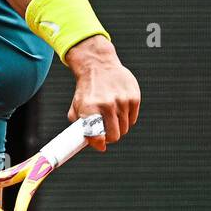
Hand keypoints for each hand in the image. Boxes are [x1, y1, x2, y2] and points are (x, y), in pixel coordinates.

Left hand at [66, 35, 139, 150]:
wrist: (98, 64)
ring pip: (125, 128)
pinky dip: (127, 118)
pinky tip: (119, 108)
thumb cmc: (87, 89)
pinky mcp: (134, 97)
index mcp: (90, 108)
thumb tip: (95, 145)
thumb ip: (81, 127)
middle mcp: (107, 105)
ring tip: (111, 116)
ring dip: (118, 126)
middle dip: (110, 137)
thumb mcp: (77, 106)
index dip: (99, 143)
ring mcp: (122, 100)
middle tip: (106, 131)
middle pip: (115, 136)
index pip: (97, 136)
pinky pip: (132, 119)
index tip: (100, 144)